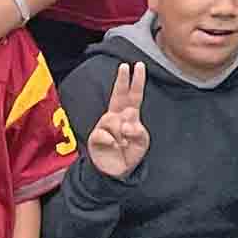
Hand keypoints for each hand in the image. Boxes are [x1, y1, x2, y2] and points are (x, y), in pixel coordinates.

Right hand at [84, 60, 150, 179]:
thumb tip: (127, 124)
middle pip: (119, 95)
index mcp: (129, 115)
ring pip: (112, 118)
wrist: (117, 171)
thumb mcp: (141, 142)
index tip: (139, 65)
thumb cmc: (130, 153)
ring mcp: (104, 125)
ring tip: (122, 143)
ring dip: (120, 132)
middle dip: (122, 80)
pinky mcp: (96, 136)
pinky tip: (114, 146)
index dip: (137, 81)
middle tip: (124, 67)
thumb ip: (138, 131)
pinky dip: (112, 141)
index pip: (134, 95)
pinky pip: (104, 133)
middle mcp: (116, 116)